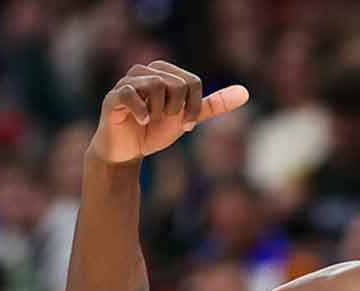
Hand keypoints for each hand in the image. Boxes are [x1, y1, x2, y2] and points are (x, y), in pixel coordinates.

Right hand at [90, 61, 248, 164]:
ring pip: (156, 85)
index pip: (192, 82)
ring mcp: (127, 82)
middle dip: (178, 109)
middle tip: (167, 121)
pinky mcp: (113, 97)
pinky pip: (130, 94)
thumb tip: (245, 92)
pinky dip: (142, 110)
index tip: (186, 123)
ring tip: (151, 119)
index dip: (194, 107)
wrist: (127, 151)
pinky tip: (143, 120)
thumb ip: (214, 104)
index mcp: (164, 72)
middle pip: (177, 83)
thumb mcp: (189, 117)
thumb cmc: (156, 131)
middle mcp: (144, 71)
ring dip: (160, 111)